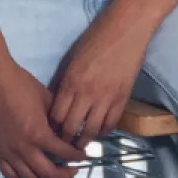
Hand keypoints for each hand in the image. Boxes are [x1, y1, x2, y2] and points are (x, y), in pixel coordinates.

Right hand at [0, 51, 88, 177]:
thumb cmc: (20, 85)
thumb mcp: (46, 99)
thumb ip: (57, 119)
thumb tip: (66, 131)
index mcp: (39, 134)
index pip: (64, 153)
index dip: (77, 156)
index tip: (83, 155)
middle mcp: (24, 149)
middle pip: (49, 173)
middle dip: (64, 175)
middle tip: (72, 171)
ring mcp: (8, 152)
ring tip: (52, 173)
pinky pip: (10, 174)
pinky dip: (23, 176)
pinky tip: (30, 170)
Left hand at [47, 15, 152, 145]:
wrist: (125, 30)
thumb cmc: (96, 39)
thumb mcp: (73, 60)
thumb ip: (66, 81)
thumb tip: (60, 101)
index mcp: (70, 82)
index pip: (56, 115)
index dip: (52, 128)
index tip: (51, 133)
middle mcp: (85, 93)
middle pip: (71, 127)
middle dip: (65, 140)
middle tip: (64, 146)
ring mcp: (105, 98)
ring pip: (91, 130)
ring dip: (85, 141)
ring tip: (81, 147)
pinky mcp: (122, 99)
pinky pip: (111, 124)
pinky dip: (104, 132)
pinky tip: (100, 133)